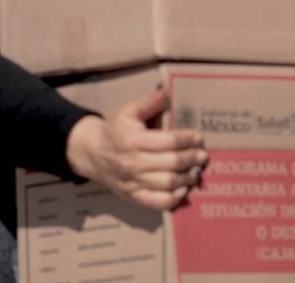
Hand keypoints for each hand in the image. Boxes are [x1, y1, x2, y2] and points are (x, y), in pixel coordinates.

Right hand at [66, 89, 206, 210]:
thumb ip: (149, 103)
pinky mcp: (133, 196)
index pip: (169, 141)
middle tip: (203, 156)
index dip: (187, 139)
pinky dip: (174, 198)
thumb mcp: (128, 112)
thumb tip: (168, 92)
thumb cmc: (115, 131)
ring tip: (196, 171)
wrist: (91, 154)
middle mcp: (133, 162)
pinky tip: (183, 189)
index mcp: (133, 140)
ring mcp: (133, 182)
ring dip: (187, 177)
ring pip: (168, 183)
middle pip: (172, 162)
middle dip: (192, 158)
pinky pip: (158, 202)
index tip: (198, 137)